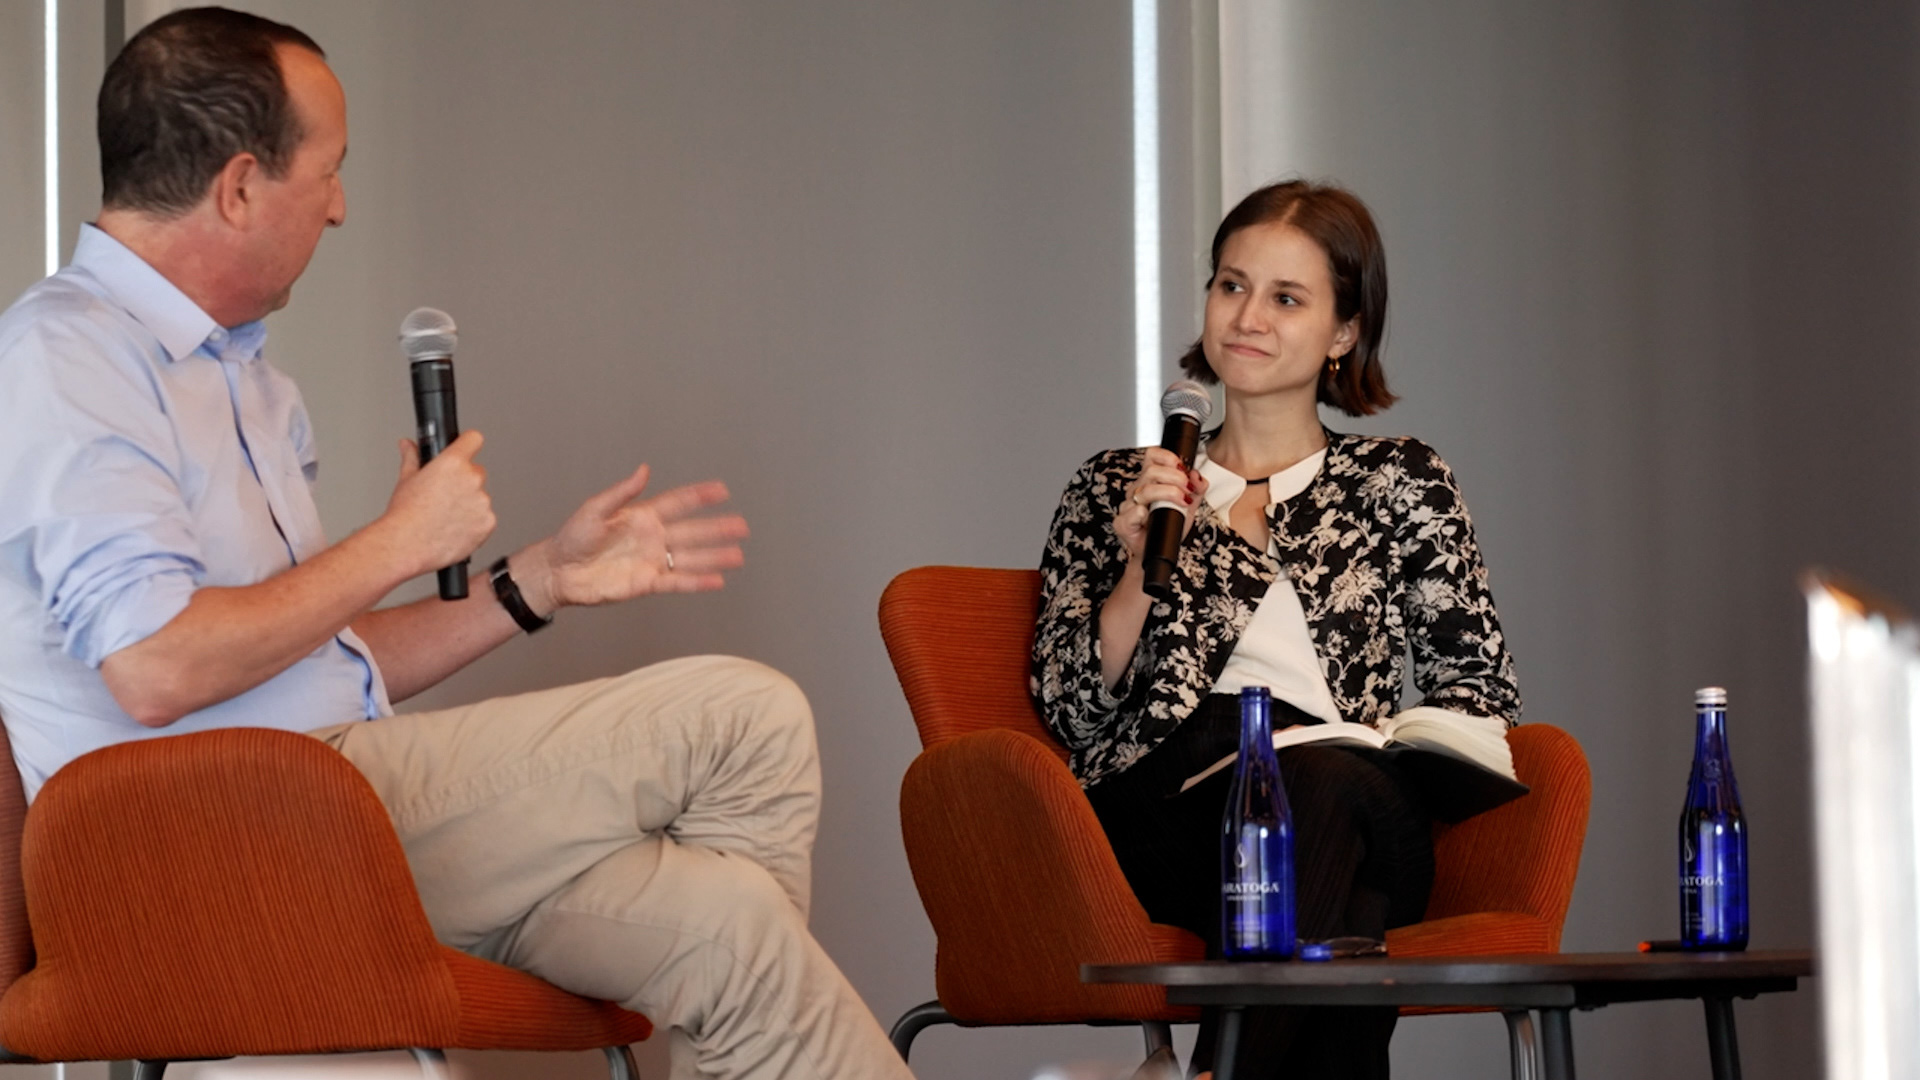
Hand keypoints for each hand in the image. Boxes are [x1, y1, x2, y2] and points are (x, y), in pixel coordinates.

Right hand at [381, 432, 495, 577]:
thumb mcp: (406, 479)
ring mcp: (482, 502)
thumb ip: (412, 457)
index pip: (473, 439)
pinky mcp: (488, 523)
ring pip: (481, 498)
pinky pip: (485, 519)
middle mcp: (472, 479)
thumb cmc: (405, 515)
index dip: (468, 444)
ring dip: (470, 504)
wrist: (406, 545)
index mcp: (453, 463)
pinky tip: (454, 528)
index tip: (465, 449)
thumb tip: (408, 445)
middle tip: (445, 496)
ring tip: (446, 517)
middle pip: (476, 472)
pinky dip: (474, 524)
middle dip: (464, 482)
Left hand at [526, 464, 747, 610]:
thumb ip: (622, 493)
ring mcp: (652, 561)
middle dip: (718, 529)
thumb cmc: (572, 538)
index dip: (700, 496)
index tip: (723, 490)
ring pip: (690, 558)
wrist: (559, 571)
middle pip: (692, 532)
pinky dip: (697, 581)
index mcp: (642, 516)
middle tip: (743, 526)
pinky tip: (717, 581)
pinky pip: (677, 582)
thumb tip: (644, 470)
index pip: (678, 503)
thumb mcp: (595, 509)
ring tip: (738, 556)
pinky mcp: (647, 583)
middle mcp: (653, 538)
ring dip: (715, 557)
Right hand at [1113, 447, 1206, 560]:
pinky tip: (1149, 516)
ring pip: (1143, 491)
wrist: (1159, 551)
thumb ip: (1196, 489)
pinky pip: (1131, 513)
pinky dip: (1141, 513)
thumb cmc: (1169, 525)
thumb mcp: (1189, 505)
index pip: (1152, 456)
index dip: (1167, 457)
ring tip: (1181, 503)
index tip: (1183, 468)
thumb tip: (1197, 477)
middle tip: (1187, 490)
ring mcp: (1128, 506)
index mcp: (1150, 480)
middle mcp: (1137, 490)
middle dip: (1175, 478)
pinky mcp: (1122, 523)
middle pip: (1151, 471)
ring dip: (1167, 494)